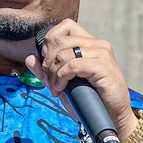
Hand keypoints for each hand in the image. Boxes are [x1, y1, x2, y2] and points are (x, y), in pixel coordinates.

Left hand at [29, 19, 137, 137]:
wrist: (113, 116)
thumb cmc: (91, 100)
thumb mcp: (64, 84)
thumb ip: (47, 71)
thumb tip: (30, 58)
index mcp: (90, 44)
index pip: (65, 26)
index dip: (50, 41)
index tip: (48, 62)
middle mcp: (98, 44)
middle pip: (60, 40)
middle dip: (47, 61)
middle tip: (49, 79)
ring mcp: (102, 54)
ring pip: (64, 53)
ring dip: (53, 73)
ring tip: (56, 88)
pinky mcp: (102, 66)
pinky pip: (72, 65)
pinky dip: (61, 77)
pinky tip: (62, 88)